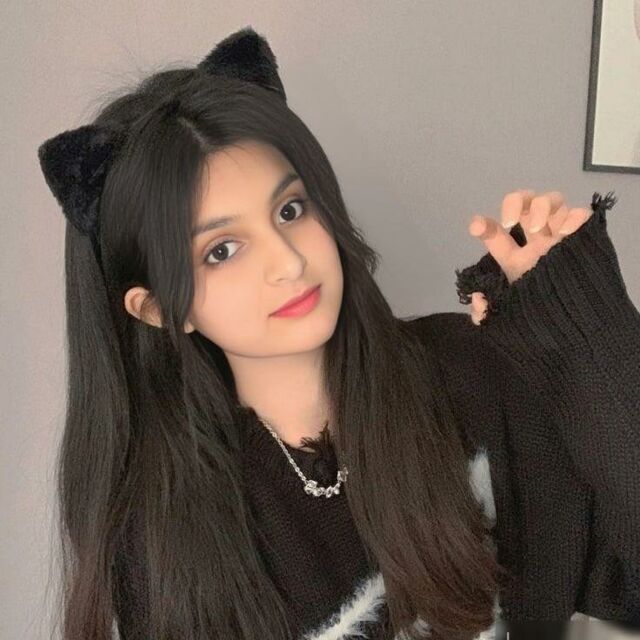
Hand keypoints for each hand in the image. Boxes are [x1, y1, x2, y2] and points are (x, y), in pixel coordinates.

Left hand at [467, 189, 591, 325]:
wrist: (577, 327)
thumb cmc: (540, 320)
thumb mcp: (506, 320)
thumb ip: (486, 314)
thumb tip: (477, 298)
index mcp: (514, 258)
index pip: (494, 234)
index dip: (482, 225)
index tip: (476, 227)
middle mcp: (536, 242)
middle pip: (524, 202)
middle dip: (514, 202)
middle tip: (511, 222)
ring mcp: (560, 237)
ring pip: (551, 200)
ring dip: (541, 207)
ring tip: (539, 229)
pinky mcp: (584, 238)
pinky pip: (580, 213)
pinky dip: (572, 217)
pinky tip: (565, 234)